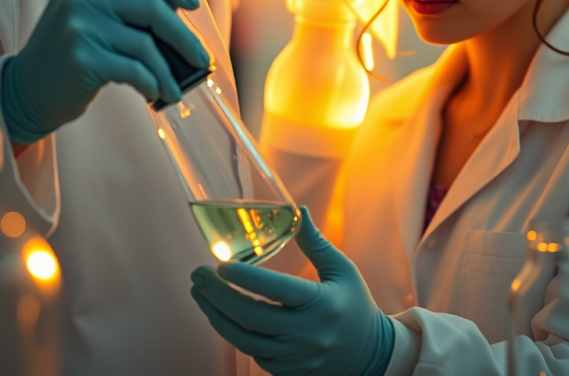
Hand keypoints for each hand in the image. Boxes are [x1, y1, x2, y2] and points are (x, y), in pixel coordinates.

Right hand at [1, 0, 208, 142]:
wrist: (27, 89)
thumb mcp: (89, 14)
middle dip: (184, 36)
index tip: (193, 5)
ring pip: (146, 44)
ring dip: (168, 71)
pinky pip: (134, 69)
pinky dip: (151, 83)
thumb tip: (182, 13)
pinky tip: (155, 93)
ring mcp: (79, 26)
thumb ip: (125, 4)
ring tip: (174, 88)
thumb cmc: (72, 51)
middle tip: (201, 57)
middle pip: (153, 7)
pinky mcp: (82, 59)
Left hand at [191, 207, 393, 375]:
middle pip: (253, 319)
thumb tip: (297, 209)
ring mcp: (296, 358)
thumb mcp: (341, 269)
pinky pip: (253, 355)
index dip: (248, 279)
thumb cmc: (354, 303)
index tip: (222, 265)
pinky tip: (219, 314)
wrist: (370, 356)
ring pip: (246, 341)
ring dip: (217, 317)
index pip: (279, 291)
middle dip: (219, 296)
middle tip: (198, 275)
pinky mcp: (288, 372)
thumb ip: (316, 242)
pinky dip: (233, 333)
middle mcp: (308, 335)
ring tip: (199, 293)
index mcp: (322, 304)